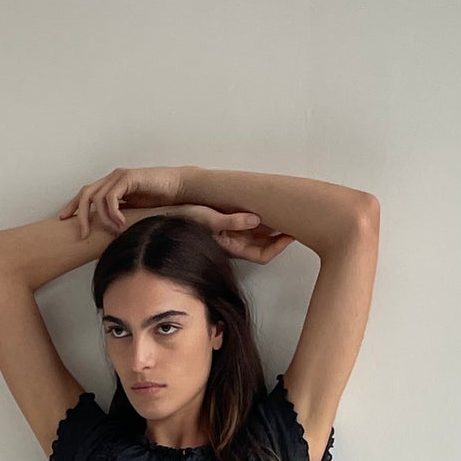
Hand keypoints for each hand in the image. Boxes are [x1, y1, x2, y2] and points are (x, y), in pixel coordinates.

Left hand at [55, 165, 186, 238]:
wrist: (179, 189)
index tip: (64, 220)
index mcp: (111, 186)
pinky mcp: (128, 177)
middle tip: (82, 234)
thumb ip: (118, 218)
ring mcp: (120, 176)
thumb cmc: (159, 201)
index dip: (73, 206)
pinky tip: (121, 223)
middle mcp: (112, 179)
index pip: (86, 195)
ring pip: (97, 198)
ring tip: (114, 230)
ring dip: (103, 218)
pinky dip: (112, 213)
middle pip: (85, 194)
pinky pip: (111, 197)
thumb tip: (105, 234)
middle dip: (80, 214)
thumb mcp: (133, 213)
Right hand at [174, 204, 295, 262]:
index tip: (290, 233)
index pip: (263, 254)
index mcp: (231, 246)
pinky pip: (250, 223)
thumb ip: (231, 221)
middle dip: (280, 234)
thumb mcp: (207, 219)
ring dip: (272, 225)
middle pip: (265, 244)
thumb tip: (255, 219)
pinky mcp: (227, 224)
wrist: (162, 220)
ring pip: (259, 234)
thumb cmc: (181, 221)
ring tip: (287, 211)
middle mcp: (233, 243)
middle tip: (297, 220)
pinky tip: (267, 206)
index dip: (279, 246)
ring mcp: (231, 234)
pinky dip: (261, 217)